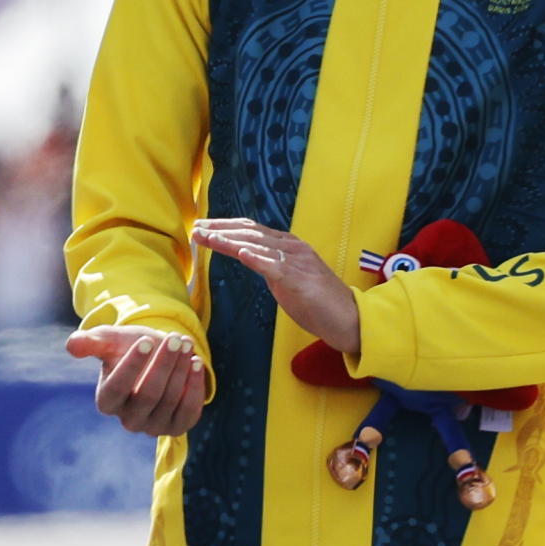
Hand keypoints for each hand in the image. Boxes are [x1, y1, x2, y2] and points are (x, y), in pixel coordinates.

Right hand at [66, 325, 210, 437]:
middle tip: (175, 338)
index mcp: (106, 401)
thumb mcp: (109, 341)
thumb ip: (90, 342)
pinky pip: (188, 411)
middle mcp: (128, 420)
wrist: (157, 358)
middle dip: (163, 365)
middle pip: (147, 395)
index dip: (132, 365)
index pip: (116, 388)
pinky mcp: (176, 427)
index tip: (146, 340)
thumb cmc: (128, 348)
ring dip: (180, 370)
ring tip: (186, 344)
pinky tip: (196, 362)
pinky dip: (195, 386)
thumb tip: (72, 345)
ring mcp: (153, 427)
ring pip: (170, 400)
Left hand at [191, 216, 358, 347]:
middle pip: (251, 233)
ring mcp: (298, 262)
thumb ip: (269, 267)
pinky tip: (240, 253)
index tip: (202, 228)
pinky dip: (257, 258)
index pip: (252, 230)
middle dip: (220, 229)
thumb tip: (249, 259)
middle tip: (195, 230)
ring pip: (258, 245)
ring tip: (206, 237)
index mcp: (289, 247)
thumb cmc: (318, 303)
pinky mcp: (301, 280)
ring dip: (229, 240)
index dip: (226, 226)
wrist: (349, 319)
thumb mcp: (287, 280)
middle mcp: (293, 248)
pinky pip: (276, 266)